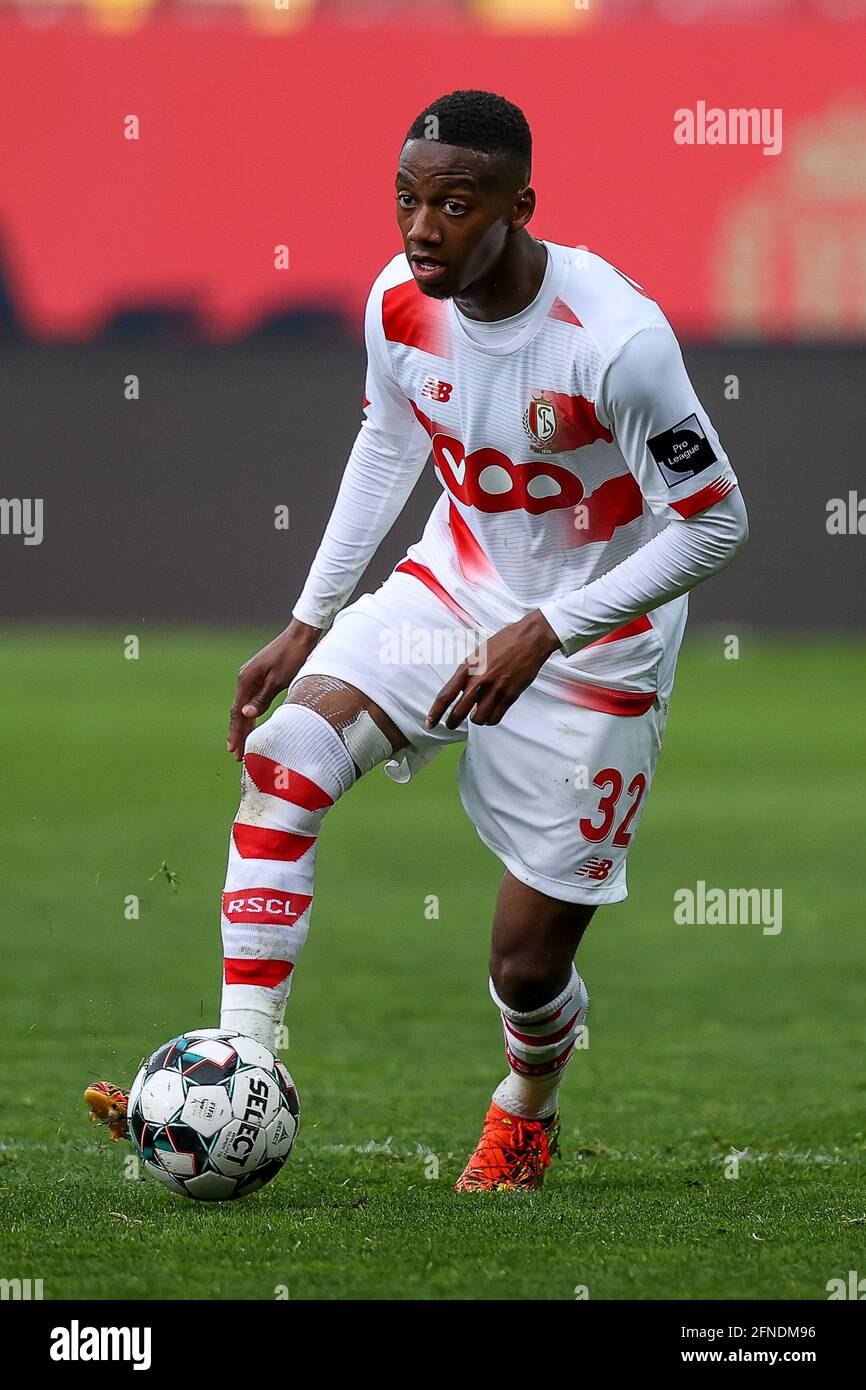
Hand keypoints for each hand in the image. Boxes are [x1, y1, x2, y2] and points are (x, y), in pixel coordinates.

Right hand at [227, 619, 320, 759]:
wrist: (301, 635)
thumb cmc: (293, 657)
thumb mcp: (279, 680)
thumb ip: (262, 698)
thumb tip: (246, 714)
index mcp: (246, 679)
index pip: (238, 712)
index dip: (236, 732)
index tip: (234, 750)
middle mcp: (245, 678)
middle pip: (239, 711)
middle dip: (238, 733)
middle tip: (237, 755)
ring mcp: (252, 677)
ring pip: (245, 706)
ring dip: (244, 725)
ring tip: (243, 744)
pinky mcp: (261, 676)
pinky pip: (252, 699)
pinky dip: (251, 714)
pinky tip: (252, 723)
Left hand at [426, 609, 560, 730]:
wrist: (529, 639)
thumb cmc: (503, 643)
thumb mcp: (478, 654)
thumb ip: (469, 673)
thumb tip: (462, 691)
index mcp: (468, 667)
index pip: (446, 695)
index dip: (435, 712)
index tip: (429, 722)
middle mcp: (479, 680)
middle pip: (459, 711)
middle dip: (452, 722)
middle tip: (450, 725)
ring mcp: (496, 689)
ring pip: (479, 718)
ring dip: (476, 720)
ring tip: (477, 715)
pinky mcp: (510, 695)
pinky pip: (496, 717)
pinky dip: (491, 720)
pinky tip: (491, 714)